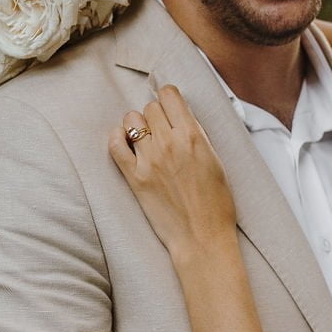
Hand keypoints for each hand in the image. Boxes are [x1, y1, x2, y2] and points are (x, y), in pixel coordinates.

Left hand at [109, 85, 236, 260]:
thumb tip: (181, 117)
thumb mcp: (215, 160)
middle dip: (156, 115)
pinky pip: (115, 145)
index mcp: (193, 136)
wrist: (202, 237)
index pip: (169, 95)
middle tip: (162, 130)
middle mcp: (169, 143)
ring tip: (145, 139)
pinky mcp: (134, 177)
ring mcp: (149, 160)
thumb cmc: (216, 203)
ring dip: (138, 126)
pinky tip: (125, 143)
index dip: (169, 98)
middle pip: (150, 107)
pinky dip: (117, 139)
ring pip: (132, 120)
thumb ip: (197, 136)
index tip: (170, 107)